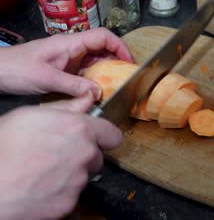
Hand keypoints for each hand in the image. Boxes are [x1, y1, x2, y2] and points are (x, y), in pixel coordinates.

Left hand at [0, 27, 133, 98]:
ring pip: (96, 62)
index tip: (130, 62)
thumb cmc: (17, 69)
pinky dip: (95, 81)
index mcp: (71, 43)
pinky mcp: (64, 70)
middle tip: (127, 78)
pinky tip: (99, 91)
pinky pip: (86, 73)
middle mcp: (73, 49)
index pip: (103, 37)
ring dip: (107, 73)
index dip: (120, 47)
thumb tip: (99, 92)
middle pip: (103, 50)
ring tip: (117, 86)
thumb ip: (75, 85)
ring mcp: (69, 59)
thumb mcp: (47, 78)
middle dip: (117, 61)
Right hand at [0, 93, 121, 219]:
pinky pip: (72, 195)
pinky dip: (60, 193)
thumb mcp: (30, 115)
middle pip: (97, 156)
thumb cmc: (2, 147)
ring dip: (71, 174)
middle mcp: (86, 154)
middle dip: (83, 156)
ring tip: (43, 171)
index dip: (103, 136)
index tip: (95, 139)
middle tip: (58, 155)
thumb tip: (87, 101)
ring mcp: (79, 180)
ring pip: (84, 176)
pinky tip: (40, 186)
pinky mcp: (70, 202)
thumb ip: (67, 108)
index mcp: (80, 129)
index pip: (112, 135)